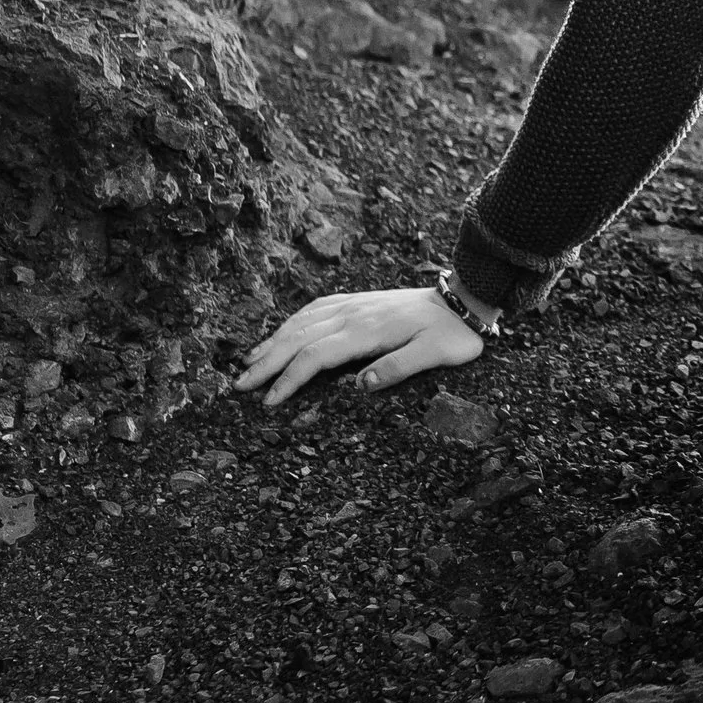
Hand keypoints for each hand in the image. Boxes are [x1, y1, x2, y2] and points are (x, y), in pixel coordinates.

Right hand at [233, 286, 484, 406]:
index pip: (316, 355)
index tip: (268, 401)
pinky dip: (292, 321)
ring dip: (273, 341)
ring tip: (249, 363)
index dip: (289, 378)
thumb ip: (399, 368)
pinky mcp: (358, 301)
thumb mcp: (435, 355)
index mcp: (367, 330)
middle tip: (239, 386)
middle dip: (267, 362)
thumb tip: (360, 385)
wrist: (464, 300)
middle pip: (299, 337)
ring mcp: (354, 304)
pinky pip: (316, 308)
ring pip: (302, 321)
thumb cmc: (451, 335)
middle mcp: (354, 314)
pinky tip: (282, 332)